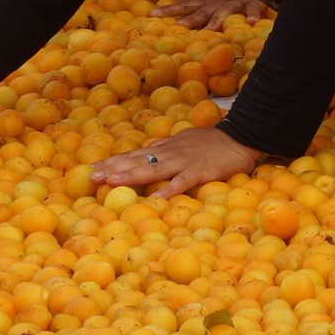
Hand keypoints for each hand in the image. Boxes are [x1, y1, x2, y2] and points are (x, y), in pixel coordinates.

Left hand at [89, 127, 263, 199]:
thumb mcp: (185, 142)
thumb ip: (167, 150)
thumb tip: (147, 155)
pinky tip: (156, 198)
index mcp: (167, 148)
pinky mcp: (200, 170)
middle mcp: (170, 153)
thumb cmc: (214, 143)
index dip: (115, 161)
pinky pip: (183, 180)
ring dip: (131, 175)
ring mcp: (184, 161)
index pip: (135, 154)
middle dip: (114, 168)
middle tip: (92, 176)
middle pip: (137, 161)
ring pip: (153, 168)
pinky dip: (170, 189)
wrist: (241, 136)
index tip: (95, 167)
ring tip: (111, 181)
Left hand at [157, 0, 268, 29]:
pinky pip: (254, 8)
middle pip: (202, 11)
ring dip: (218, 19)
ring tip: (211, 29)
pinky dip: (254, 14)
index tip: (153, 13)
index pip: (186, 5)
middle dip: (191, 19)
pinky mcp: (253, 2)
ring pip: (225, 11)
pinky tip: (252, 22)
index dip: (170, 10)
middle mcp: (218, 2)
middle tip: (180, 26)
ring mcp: (235, 2)